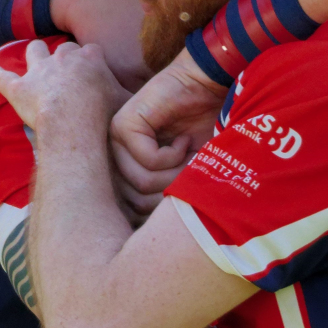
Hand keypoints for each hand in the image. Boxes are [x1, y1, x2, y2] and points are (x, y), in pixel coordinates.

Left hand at [0, 40, 125, 133]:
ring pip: (35, 50)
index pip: (91, 52)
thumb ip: (133, 98)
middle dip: (64, 58)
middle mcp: (64, 58)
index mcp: (90, 58)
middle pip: (64, 48)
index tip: (93, 73)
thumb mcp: (126, 104)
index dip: (91, 62)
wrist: (74, 124)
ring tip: (35, 62)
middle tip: (67, 72)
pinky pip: (2, 77)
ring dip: (35, 55)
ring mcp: (39, 71)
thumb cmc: (104, 115)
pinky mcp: (19, 88)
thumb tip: (145, 102)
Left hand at [110, 48, 226, 199]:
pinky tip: (183, 138)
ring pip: (141, 184)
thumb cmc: (206, 132)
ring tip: (191, 154)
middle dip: (174, 193)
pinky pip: (147, 160)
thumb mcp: (189, 175)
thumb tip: (161, 241)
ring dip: (176, 174)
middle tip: (193, 170)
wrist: (211, 86)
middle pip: (137, 203)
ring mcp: (116, 142)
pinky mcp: (123, 125)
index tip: (189, 190)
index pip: (133, 213)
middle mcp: (117, 159)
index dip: (165, 211)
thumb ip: (170, 198)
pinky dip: (173, 155)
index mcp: (127, 173)